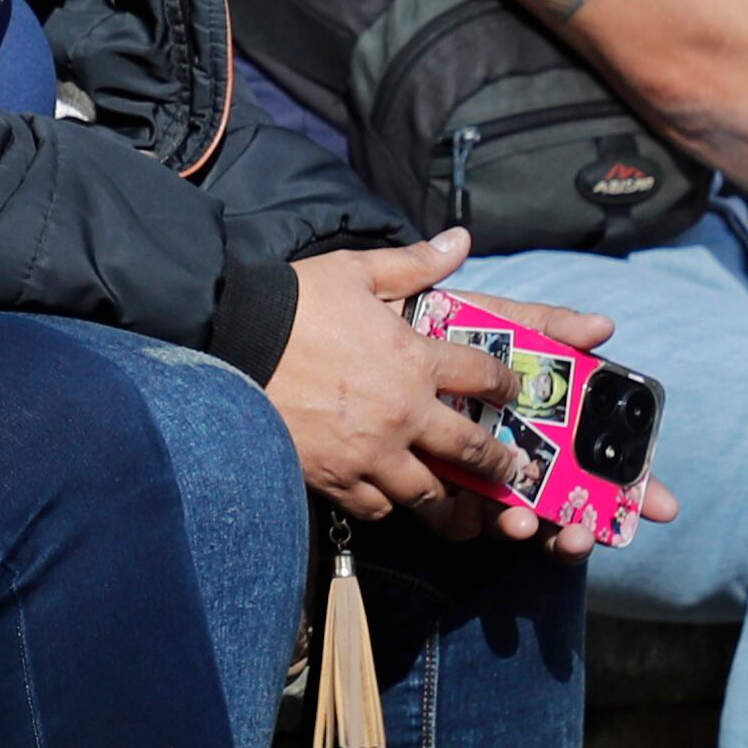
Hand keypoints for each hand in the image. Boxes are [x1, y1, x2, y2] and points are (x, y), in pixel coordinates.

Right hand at [265, 230, 532, 529]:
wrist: (236, 343)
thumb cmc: (297, 304)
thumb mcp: (357, 271)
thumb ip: (414, 263)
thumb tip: (459, 239)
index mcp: (415, 359)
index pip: (482, 375)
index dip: (504, 384)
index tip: (511, 391)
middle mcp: (404, 413)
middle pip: (470, 449)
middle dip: (497, 462)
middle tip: (509, 470)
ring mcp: (371, 452)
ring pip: (428, 492)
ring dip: (448, 497)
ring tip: (460, 503)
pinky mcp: (337, 479)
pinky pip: (377, 507)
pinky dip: (388, 504)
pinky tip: (390, 496)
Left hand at [444, 285, 676, 559]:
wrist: (366, 329)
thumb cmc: (438, 325)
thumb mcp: (494, 319)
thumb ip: (545, 324)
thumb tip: (602, 327)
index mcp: (544, 422)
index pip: (599, 461)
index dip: (633, 485)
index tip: (659, 503)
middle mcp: (520, 454)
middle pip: (568, 502)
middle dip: (587, 527)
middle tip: (588, 531)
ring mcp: (481, 474)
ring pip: (523, 518)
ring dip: (536, 531)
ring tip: (527, 521)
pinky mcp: (435, 485)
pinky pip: (465, 520)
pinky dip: (480, 523)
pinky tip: (484, 513)